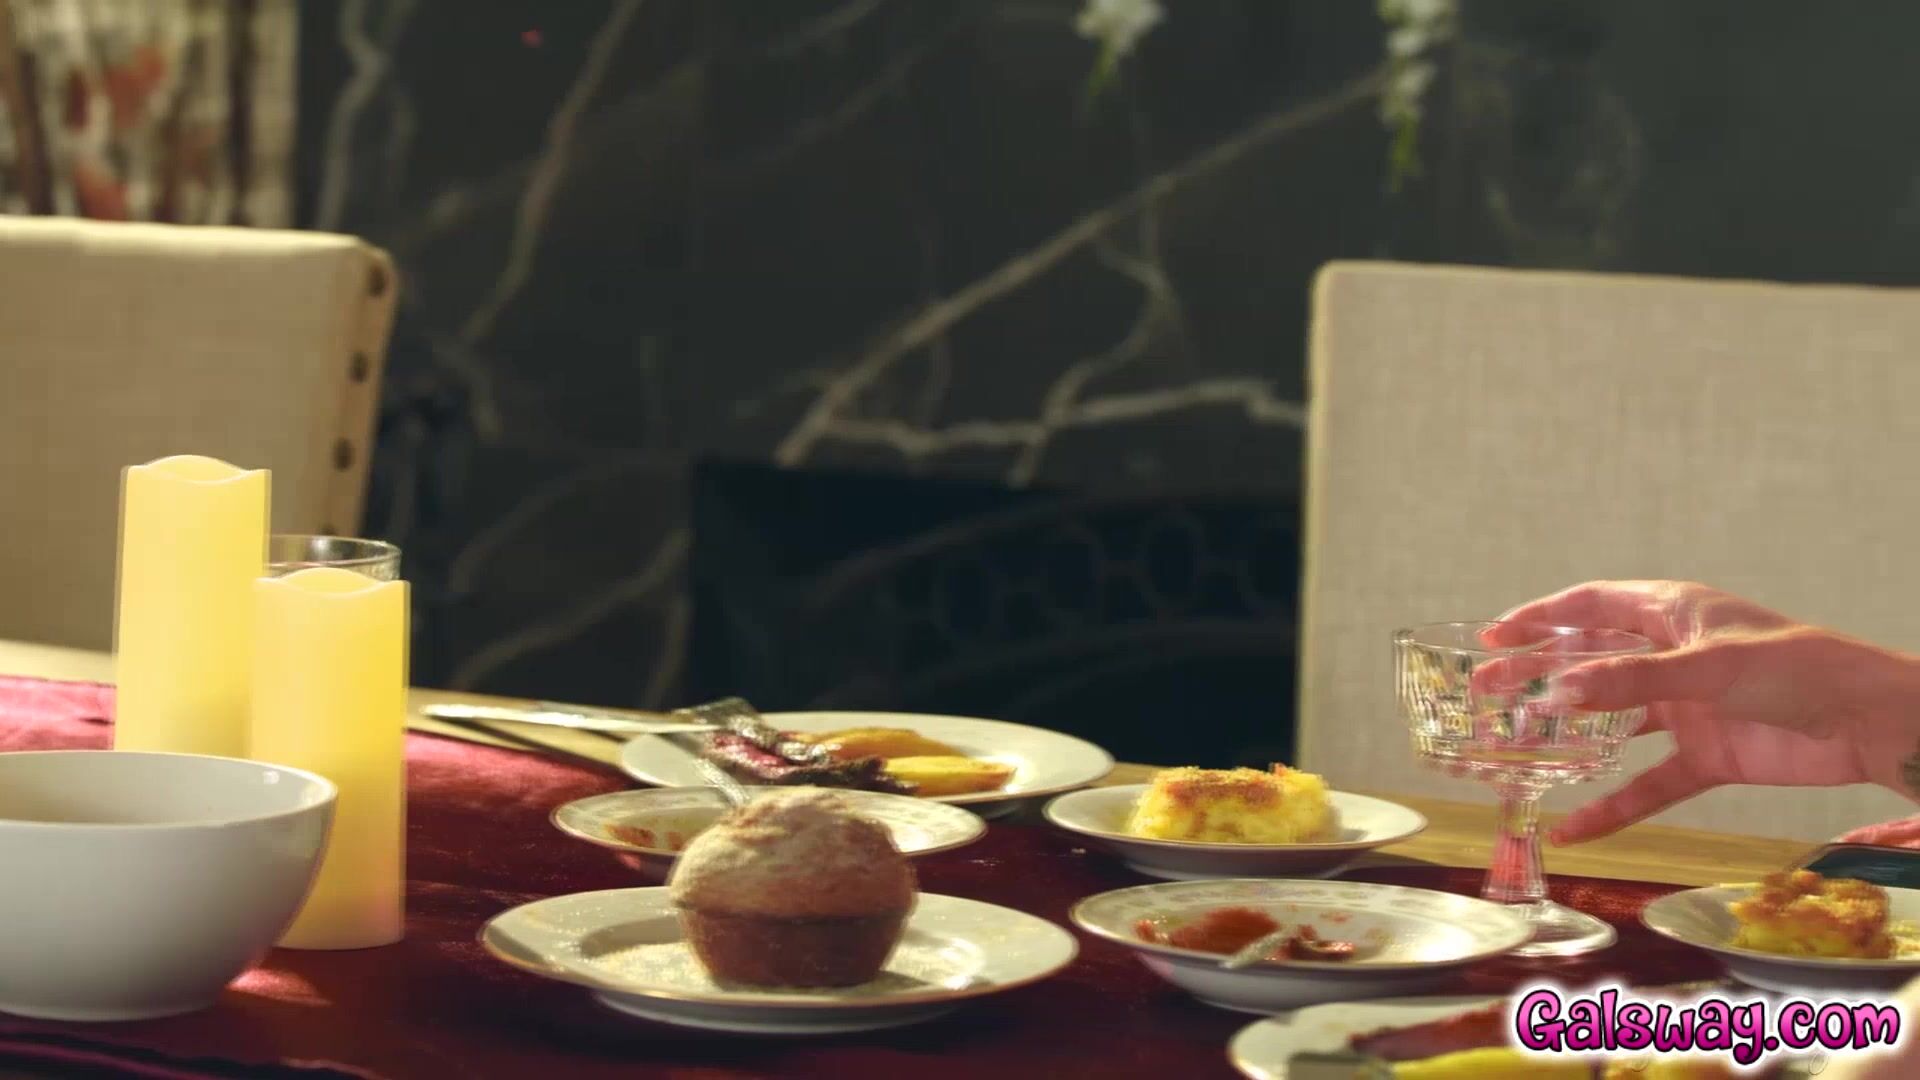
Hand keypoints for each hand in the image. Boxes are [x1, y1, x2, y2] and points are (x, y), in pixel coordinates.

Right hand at [1485, 581, 1919, 843]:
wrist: (1867, 722)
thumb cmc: (1796, 668)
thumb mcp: (1707, 666)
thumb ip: (1630, 680)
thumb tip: (1555, 692)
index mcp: (1671, 614)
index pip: (1589, 607)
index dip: (1538, 618)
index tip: (1491, 635)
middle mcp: (1670, 657)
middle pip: (1588, 663)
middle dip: (1535, 676)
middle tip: (1484, 693)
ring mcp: (1685, 708)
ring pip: (1610, 723)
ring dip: (1565, 737)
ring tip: (1512, 751)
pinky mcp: (1705, 756)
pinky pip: (1647, 783)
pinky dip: (1612, 805)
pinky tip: (1575, 826)